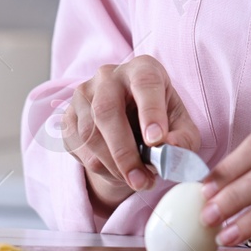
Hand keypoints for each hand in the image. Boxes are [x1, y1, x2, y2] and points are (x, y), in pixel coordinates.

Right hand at [61, 56, 201, 209]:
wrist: (131, 123)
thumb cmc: (160, 120)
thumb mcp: (181, 127)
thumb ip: (182, 138)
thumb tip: (169, 149)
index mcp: (142, 69)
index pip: (144, 83)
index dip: (150, 112)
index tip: (157, 141)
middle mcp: (109, 76)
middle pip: (107, 111)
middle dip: (125, 152)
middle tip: (142, 180)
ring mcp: (83, 94)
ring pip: (89, 134)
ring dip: (113, 166)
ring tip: (136, 181)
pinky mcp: (68, 116)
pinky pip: (78, 147)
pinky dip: (99, 167)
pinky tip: (117, 171)